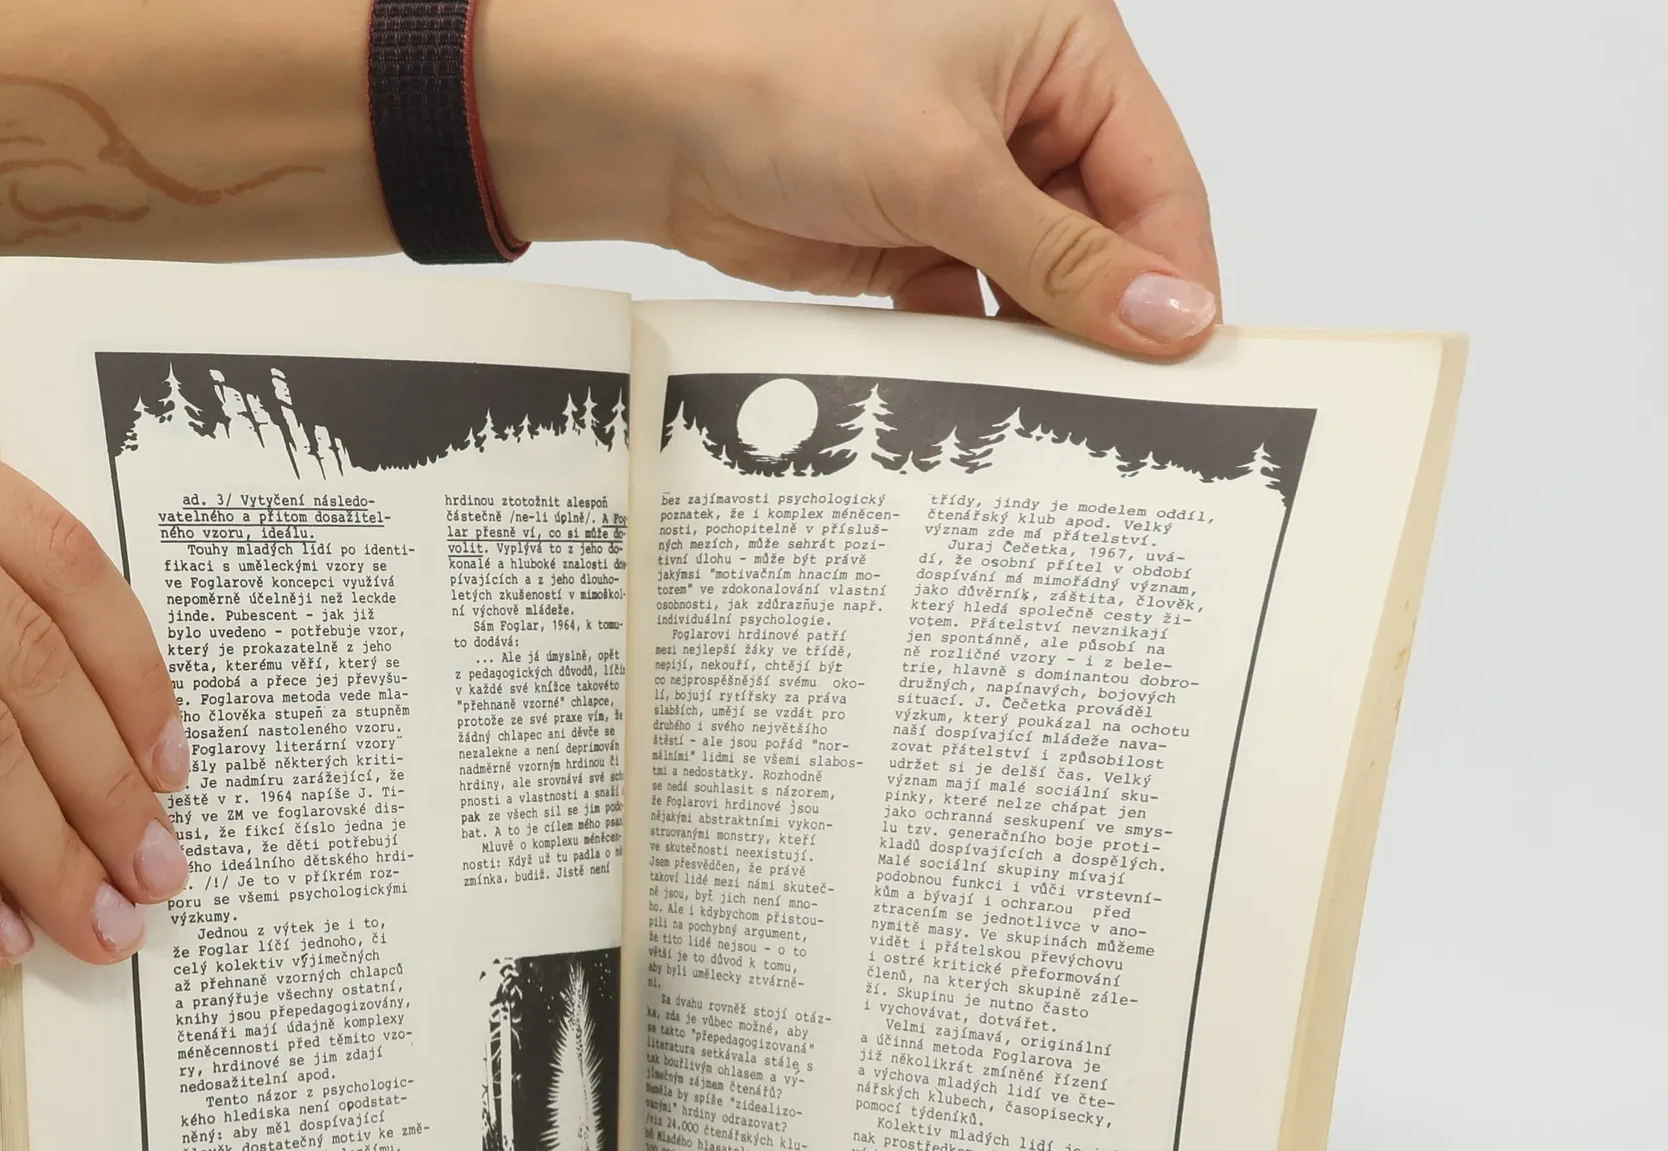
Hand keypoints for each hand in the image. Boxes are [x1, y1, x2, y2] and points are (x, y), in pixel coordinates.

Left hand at [481, 0, 1218, 354]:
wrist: (654, 125)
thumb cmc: (787, 81)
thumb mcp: (948, 173)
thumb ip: (1061, 258)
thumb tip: (1169, 314)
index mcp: (1060, 46)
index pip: (1154, 173)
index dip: (1174, 270)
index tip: (1188, 357)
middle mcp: (1023, 107)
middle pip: (1102, 234)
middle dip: (1108, 316)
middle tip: (1128, 406)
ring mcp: (968, 177)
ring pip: (1040, 280)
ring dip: (1042, 343)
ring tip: (1060, 413)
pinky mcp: (916, 235)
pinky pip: (976, 306)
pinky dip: (980, 351)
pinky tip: (987, 397)